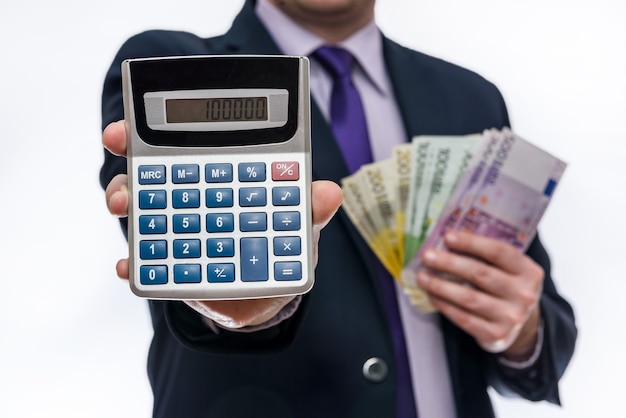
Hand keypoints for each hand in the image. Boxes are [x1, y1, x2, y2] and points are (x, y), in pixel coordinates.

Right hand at [103, 120, 342, 327]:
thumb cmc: (281, 247)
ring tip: (126, 207)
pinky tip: (128, 267)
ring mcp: (177, 230)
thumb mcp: (299, 225)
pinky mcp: (170, 265)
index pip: (184, 147)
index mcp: (218, 177)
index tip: (127, 128)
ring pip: (142, 212)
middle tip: (119, 161)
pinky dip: (135, 264)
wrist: (269, 294)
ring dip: (125, 203)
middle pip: (149, 173)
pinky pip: (146, 263)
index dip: (153, 133)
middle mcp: (190, 198)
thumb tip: (328, 193)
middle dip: (127, 163)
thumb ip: (310, 209)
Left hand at [416, 230, 542, 359]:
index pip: (499, 252)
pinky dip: (445, 305)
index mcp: (529, 271)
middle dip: (450, 263)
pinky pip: (464, 318)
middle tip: (427, 256)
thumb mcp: (509, 269)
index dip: (472, 243)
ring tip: (422, 276)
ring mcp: (511, 317)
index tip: (448, 236)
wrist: (520, 324)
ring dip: (441, 285)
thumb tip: (448, 238)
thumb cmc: (506, 286)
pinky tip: (432, 295)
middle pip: (480, 274)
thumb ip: (487, 254)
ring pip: (469, 298)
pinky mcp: (496, 335)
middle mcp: (524, 294)